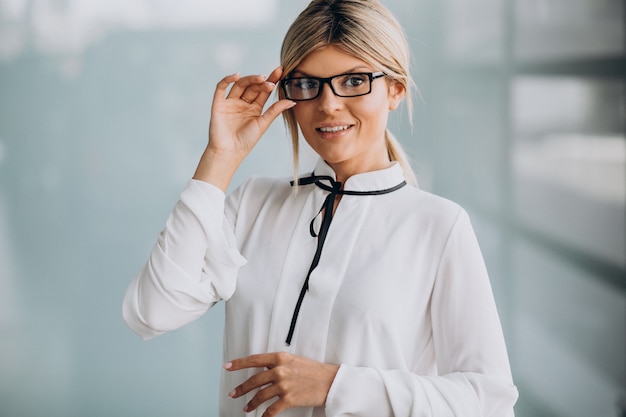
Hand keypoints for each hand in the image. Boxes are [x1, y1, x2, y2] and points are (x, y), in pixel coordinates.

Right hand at [193, 67, 295, 190]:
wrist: (229, 152)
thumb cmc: (246, 141)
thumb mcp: (263, 123)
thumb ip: (275, 111)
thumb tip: (293, 101)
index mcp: (255, 108)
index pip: (264, 91)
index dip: (272, 80)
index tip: (281, 71)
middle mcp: (243, 103)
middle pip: (253, 86)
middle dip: (262, 81)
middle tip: (271, 80)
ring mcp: (230, 102)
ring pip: (240, 85)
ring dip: (250, 79)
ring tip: (261, 78)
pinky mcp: (219, 104)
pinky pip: (221, 88)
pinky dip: (227, 80)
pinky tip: (236, 76)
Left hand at [224, 352, 339, 416]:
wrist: (330, 380)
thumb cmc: (313, 370)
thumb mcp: (294, 360)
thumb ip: (278, 363)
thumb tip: (264, 369)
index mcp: (280, 358)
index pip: (254, 359)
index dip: (238, 363)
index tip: (227, 366)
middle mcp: (280, 370)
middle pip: (254, 380)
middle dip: (241, 388)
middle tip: (233, 393)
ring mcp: (284, 385)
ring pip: (260, 396)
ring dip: (251, 403)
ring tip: (246, 408)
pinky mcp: (289, 399)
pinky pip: (271, 410)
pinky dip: (265, 415)